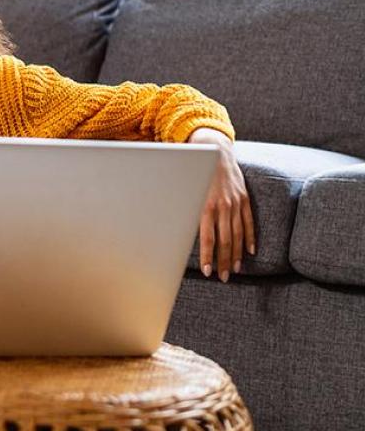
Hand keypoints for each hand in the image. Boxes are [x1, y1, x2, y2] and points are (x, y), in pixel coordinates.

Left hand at [189, 128, 254, 281]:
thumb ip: (188, 212)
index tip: (207, 272)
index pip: (208, 239)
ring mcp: (236, 203)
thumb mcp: (188, 193)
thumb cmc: (195, 175)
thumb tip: (179, 234)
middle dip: (223, 261)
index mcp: (206, 207)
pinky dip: (250, 238)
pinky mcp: (245, 199)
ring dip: (236, 254)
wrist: (215, 152)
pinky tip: (251, 251)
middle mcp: (223, 206)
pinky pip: (249, 222)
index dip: (208, 257)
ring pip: (238, 234)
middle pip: (225, 241)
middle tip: (223, 278)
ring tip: (235, 269)